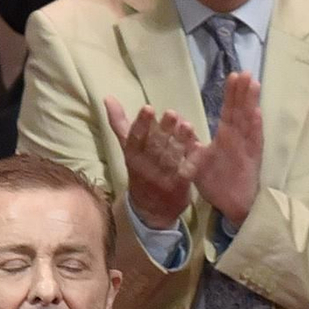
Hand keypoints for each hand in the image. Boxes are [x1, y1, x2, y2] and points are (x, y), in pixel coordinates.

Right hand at [106, 97, 198, 231]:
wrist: (150, 211)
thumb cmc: (140, 172)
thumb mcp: (128, 149)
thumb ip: (119, 123)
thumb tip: (108, 97)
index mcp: (133, 156)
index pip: (135, 138)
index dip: (141, 123)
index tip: (148, 108)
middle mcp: (146, 167)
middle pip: (155, 146)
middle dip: (164, 129)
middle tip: (172, 113)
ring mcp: (163, 178)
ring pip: (171, 158)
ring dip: (180, 141)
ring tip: (188, 125)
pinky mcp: (179, 187)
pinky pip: (186, 172)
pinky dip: (193, 159)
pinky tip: (200, 146)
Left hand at [189, 71, 262, 228]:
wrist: (231, 207)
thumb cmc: (217, 184)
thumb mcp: (197, 162)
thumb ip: (190, 145)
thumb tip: (180, 126)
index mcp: (227, 137)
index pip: (229, 111)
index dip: (231, 94)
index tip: (233, 76)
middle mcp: (238, 139)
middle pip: (241, 111)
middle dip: (243, 92)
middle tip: (246, 72)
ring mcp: (247, 148)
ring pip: (249, 121)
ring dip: (251, 103)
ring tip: (253, 83)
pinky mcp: (253, 160)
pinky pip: (254, 141)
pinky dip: (255, 128)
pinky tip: (257, 113)